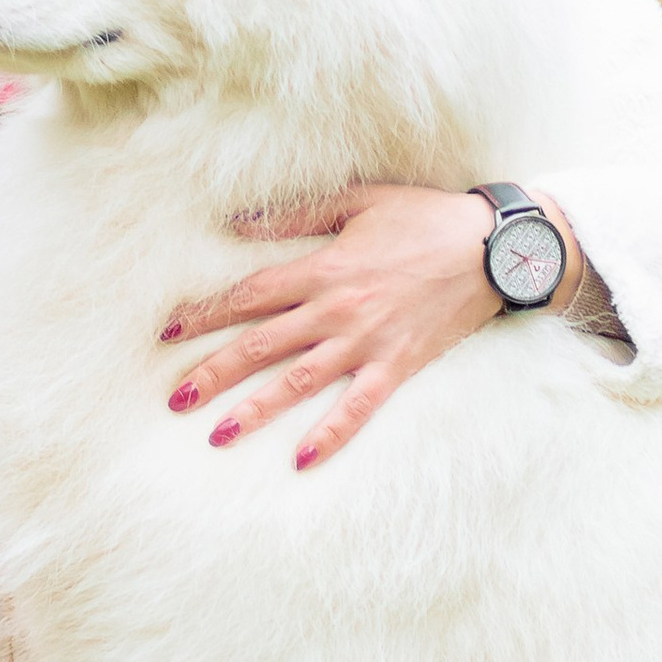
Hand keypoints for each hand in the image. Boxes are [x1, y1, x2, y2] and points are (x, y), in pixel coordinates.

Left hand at [158, 184, 577, 471]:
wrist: (494, 250)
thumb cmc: (426, 218)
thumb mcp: (359, 201)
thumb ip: (298, 215)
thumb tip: (239, 222)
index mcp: (324, 268)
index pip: (249, 295)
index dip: (204, 313)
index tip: (167, 332)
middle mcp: (337, 310)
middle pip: (261, 344)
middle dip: (213, 372)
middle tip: (175, 399)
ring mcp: (366, 343)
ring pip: (298, 382)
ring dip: (256, 409)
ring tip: (217, 435)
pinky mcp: (397, 367)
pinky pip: (358, 408)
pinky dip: (331, 434)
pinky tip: (302, 460)